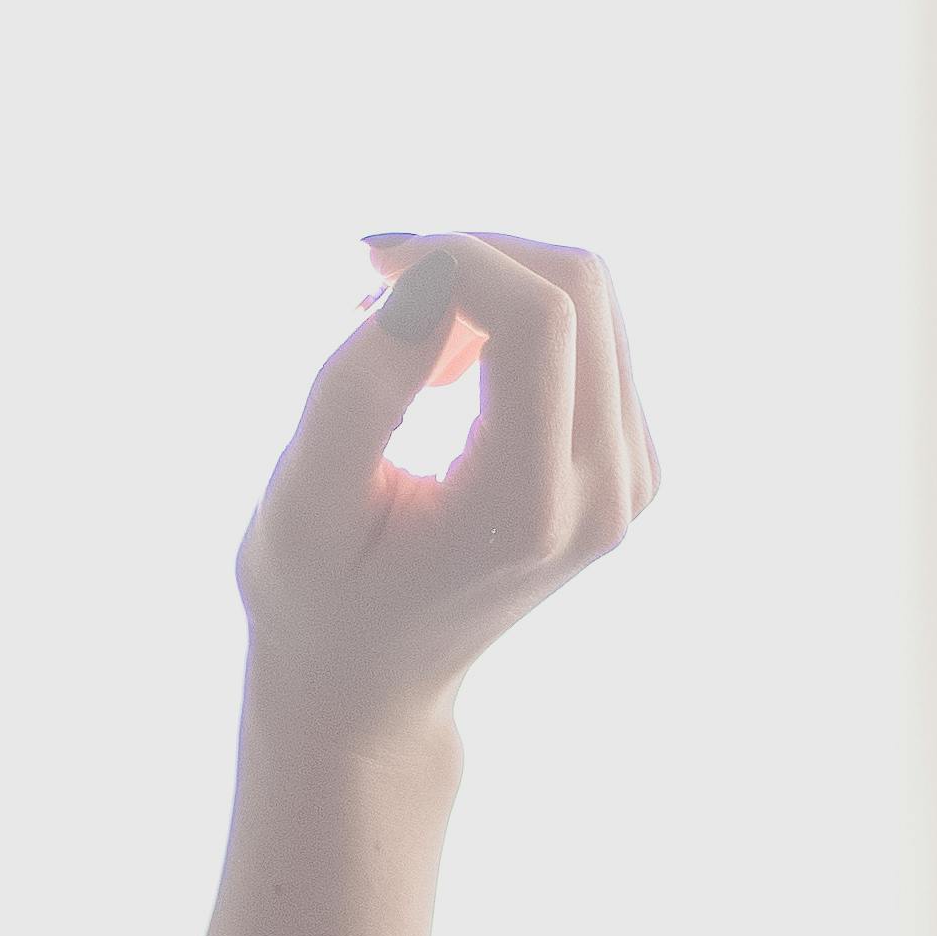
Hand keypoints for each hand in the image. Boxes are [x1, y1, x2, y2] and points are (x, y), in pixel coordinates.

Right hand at [232, 228, 661, 750]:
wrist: (374, 681)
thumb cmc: (319, 597)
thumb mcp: (305, 502)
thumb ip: (362, 389)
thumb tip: (432, 276)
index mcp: (532, 511)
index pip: (541, 316)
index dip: (454, 254)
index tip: (365, 265)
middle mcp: (605, 495)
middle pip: (582, 287)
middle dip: (473, 255)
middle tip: (374, 290)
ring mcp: (631, 480)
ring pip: (591, 297)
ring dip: (489, 284)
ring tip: (402, 340)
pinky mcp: (630, 461)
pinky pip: (590, 332)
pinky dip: (511, 317)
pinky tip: (446, 369)